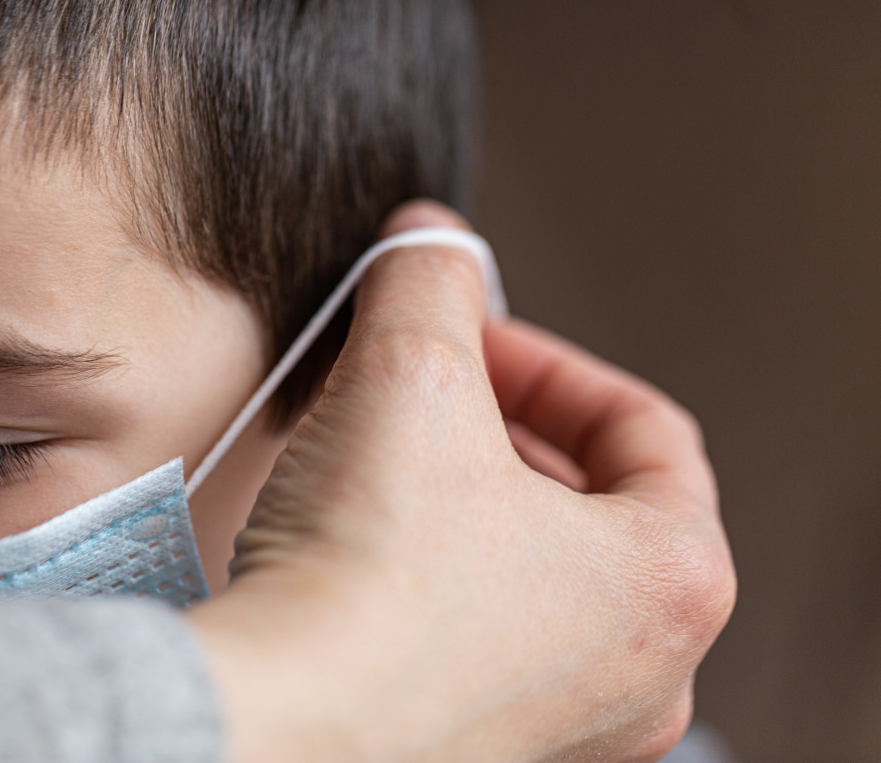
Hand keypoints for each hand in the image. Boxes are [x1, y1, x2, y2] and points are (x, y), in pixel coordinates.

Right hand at [188, 201, 735, 762]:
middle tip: (425, 390)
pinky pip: (484, 634)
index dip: (547, 362)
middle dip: (500, 425)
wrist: (281, 723)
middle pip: (591, 500)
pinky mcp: (483, 748)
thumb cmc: (372, 581)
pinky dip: (442, 575)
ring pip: (536, 571)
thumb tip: (425, 241)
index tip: (474, 342)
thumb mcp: (409, 376)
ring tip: (388, 460)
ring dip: (470, 498)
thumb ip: (429, 283)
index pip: (643, 429)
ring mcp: (566, 724)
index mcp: (672, 579)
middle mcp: (641, 670)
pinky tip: (370, 546)